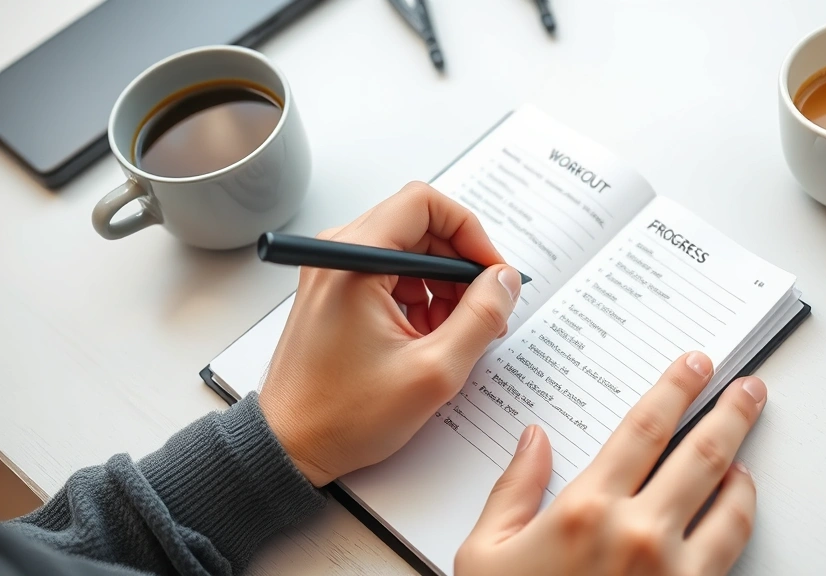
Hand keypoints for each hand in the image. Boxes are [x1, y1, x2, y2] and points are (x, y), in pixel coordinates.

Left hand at [258, 182, 521, 486]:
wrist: (291, 446)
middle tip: (483, 310)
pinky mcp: (337, 291)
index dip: (471, 233)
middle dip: (461, 266)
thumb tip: (505, 280)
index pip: (426, 204)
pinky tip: (428, 339)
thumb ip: (481, 317)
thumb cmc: (345, 416)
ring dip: (443, 286)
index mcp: (355, 260)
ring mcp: (335, 271)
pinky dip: (420, 298)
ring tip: (452, 334)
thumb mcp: (434, 371)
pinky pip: (392, 274)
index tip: (492, 273)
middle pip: (421, 226)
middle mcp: (339, 253)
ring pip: (410, 251)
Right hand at [456, 352, 766, 575]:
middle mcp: (639, 534)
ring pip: (731, 502)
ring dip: (744, 466)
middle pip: (703, 453)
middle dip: (732, 412)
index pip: (645, 427)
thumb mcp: (485, 554)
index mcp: (585, 510)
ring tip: (745, 449)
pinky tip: (737, 506)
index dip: (676, 388)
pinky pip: (733, 550)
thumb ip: (513, 488)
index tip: (695, 366)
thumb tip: (535, 439)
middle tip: (748, 387)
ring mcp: (674, 573)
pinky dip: (742, 518)